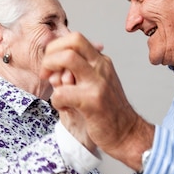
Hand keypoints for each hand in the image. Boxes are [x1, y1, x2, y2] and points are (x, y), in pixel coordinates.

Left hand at [41, 32, 153, 170]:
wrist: (127, 133)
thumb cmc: (108, 113)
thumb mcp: (95, 86)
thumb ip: (76, 75)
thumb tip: (53, 69)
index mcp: (101, 61)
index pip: (76, 39)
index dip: (56, 48)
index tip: (50, 66)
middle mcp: (101, 67)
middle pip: (72, 41)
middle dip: (51, 54)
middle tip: (46, 73)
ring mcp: (98, 82)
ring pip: (67, 59)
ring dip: (51, 71)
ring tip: (56, 89)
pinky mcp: (92, 100)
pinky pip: (61, 92)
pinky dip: (56, 101)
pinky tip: (64, 108)